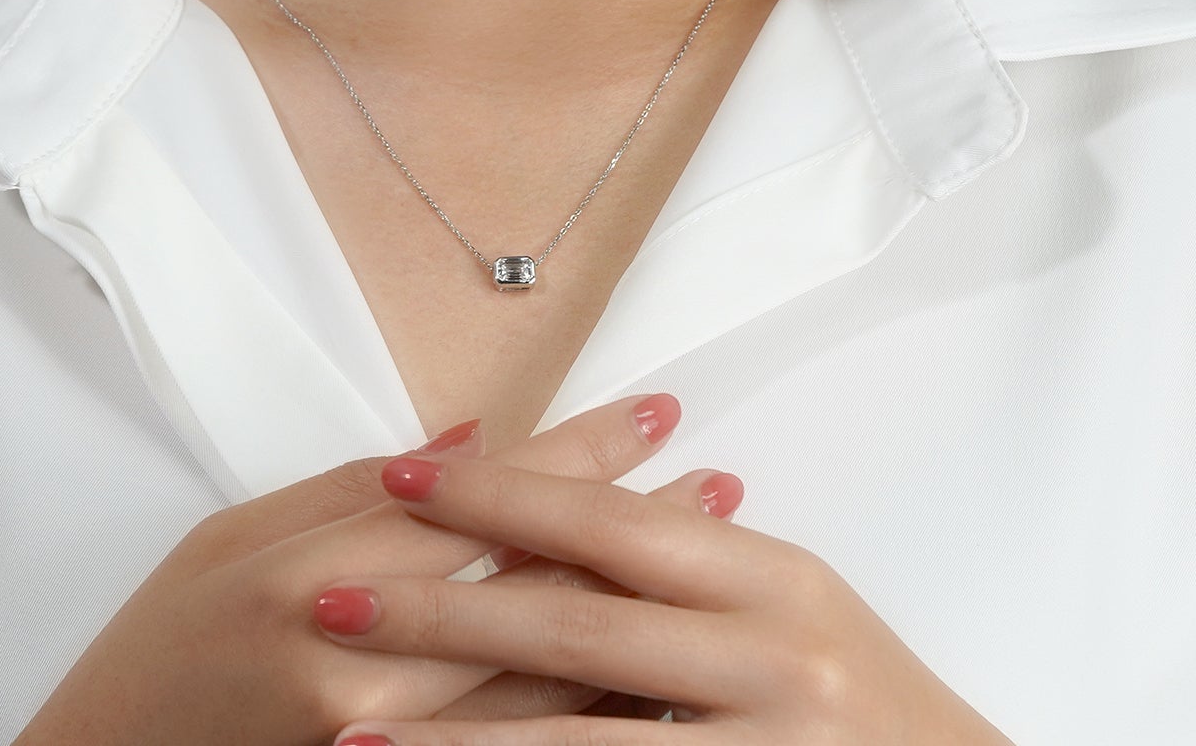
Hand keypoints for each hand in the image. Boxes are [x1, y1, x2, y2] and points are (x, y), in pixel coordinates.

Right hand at [11, 390, 729, 744]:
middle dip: (633, 527)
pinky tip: (651, 670)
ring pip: (546, 676)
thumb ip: (354, 493)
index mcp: (317, 574)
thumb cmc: (163, 648)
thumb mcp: (232, 539)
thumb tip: (467, 441)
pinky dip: (591, 703)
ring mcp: (387, 739)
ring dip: (640, 610)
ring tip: (714, 556)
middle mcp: (366, 660)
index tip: (652, 414)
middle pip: (533, 587)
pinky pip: (517, 745)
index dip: (575, 452)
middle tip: (717, 479)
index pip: (481, 500)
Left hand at [313, 451, 1016, 743]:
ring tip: (351, 733)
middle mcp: (775, 658)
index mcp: (774, 579)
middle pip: (578, 625)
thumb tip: (574, 488)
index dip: (501, 495)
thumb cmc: (865, 703)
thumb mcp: (792, 607)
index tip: (401, 477)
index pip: (611, 522)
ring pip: (580, 744)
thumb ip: (691, 560)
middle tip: (329, 599)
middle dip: (444, 612)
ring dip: (455, 740)